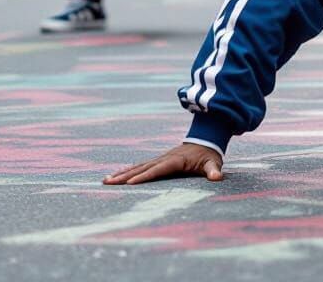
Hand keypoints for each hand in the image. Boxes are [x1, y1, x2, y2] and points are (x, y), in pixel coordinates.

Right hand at [103, 142, 223, 184]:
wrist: (205, 139)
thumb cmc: (208, 154)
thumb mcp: (213, 162)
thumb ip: (213, 170)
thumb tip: (217, 177)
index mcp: (176, 160)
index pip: (158, 169)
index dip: (145, 176)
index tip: (130, 183)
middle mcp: (164, 158)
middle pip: (142, 168)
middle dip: (125, 176)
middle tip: (108, 183)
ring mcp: (159, 158)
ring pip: (137, 166)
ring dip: (122, 173)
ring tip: (105, 180)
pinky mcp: (157, 160)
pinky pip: (140, 166)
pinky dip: (127, 171)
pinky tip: (116, 176)